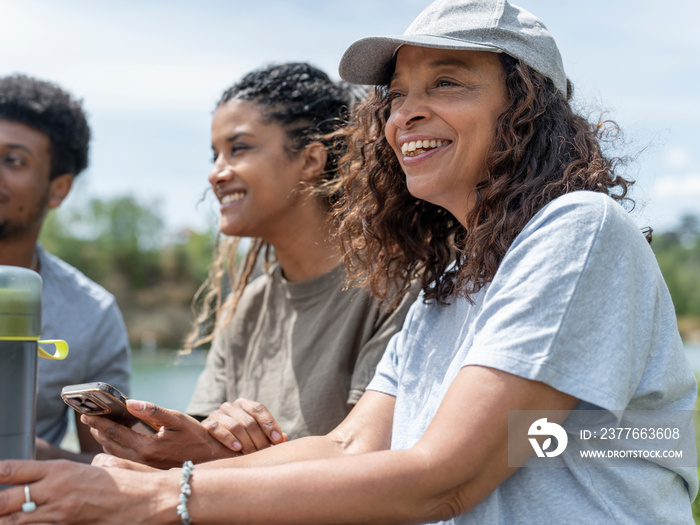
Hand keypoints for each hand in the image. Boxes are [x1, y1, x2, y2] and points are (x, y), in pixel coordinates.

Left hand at [0, 459, 172, 523]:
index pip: (14, 470)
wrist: (149, 500)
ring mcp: (60, 513)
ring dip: (5, 519)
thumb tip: (80, 470)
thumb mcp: (103, 465)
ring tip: (0, 516)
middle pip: (5, 500)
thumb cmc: (130, 480)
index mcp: (61, 469)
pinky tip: (21, 524)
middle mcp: (55, 490)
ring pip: (16, 521)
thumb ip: (84, 468)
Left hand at [82, 400, 236, 468]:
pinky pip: (123, 459)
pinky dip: (114, 448)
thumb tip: (130, 403)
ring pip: (115, 453)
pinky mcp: (147, 469)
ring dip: (104, 440)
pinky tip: (114, 440)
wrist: (211, 458)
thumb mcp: (177, 419)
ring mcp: (144, 467)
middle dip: (97, 430)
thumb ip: (153, 411)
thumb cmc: (196, 437)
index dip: (99, 422)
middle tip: (87, 418)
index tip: (87, 413)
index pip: (115, 432)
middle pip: (111, 444)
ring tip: (97, 427)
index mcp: (147, 447)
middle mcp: (142, 460)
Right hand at [202, 398, 287, 453]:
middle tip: (265, 452)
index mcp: (245, 404)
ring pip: (236, 425)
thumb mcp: (255, 436)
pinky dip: (229, 439)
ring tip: (252, 453)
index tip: (278, 440)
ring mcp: (218, 413)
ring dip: (246, 441)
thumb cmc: (239, 440)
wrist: (209, 443)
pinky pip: (218, 429)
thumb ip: (270, 436)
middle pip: (249, 420)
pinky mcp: (207, 423)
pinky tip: (237, 448)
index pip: (259, 409)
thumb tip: (285, 439)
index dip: (270, 424)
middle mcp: (231, 406)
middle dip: (259, 438)